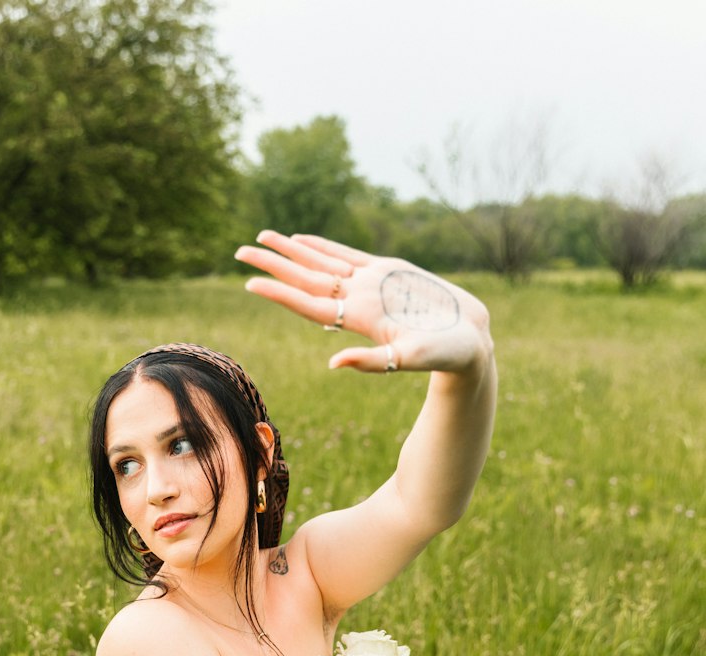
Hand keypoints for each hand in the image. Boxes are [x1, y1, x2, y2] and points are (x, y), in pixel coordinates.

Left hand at [235, 231, 492, 375]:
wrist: (470, 344)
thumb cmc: (444, 356)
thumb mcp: (410, 359)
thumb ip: (372, 362)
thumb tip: (333, 363)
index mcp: (360, 319)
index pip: (310, 304)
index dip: (281, 292)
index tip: (250, 283)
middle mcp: (358, 301)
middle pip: (307, 280)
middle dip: (274, 264)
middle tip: (239, 251)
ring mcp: (370, 285)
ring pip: (321, 264)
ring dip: (292, 252)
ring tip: (262, 238)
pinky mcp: (387, 272)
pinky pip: (346, 255)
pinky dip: (323, 247)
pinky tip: (302, 240)